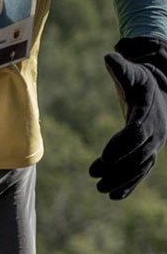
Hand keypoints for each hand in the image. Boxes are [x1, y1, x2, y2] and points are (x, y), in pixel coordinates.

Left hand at [90, 37, 166, 198]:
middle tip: (93, 176)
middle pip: (137, 154)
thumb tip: (109, 56)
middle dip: (117, 167)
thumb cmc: (142, 80)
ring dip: (122, 180)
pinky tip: (114, 197)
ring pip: (140, 167)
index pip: (136, 133)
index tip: (103, 157)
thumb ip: (121, 68)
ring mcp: (154, 144)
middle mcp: (155, 132)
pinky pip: (142, 171)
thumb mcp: (133, 73)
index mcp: (148, 113)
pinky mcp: (150, 152)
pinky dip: (130, 185)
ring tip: (100, 189)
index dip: (121, 146)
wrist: (164, 90)